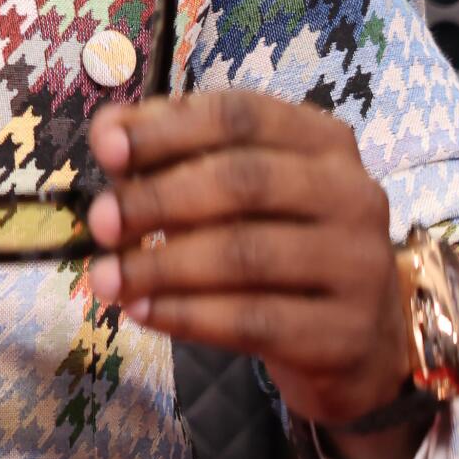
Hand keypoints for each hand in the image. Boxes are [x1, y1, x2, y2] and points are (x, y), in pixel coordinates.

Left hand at [88, 89, 422, 458]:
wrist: (357, 343)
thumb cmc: (281, 248)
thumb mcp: (238, 194)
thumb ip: (175, 154)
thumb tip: (107, 132)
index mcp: (323, 141)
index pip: (240, 116)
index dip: (167, 128)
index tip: (105, 148)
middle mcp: (352, 193)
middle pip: (243, 181)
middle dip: (158, 199)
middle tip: (101, 222)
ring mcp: (358, 264)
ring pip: (245, 254)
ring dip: (161, 265)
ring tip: (106, 277)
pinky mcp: (345, 332)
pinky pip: (253, 320)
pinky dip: (187, 315)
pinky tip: (143, 313)